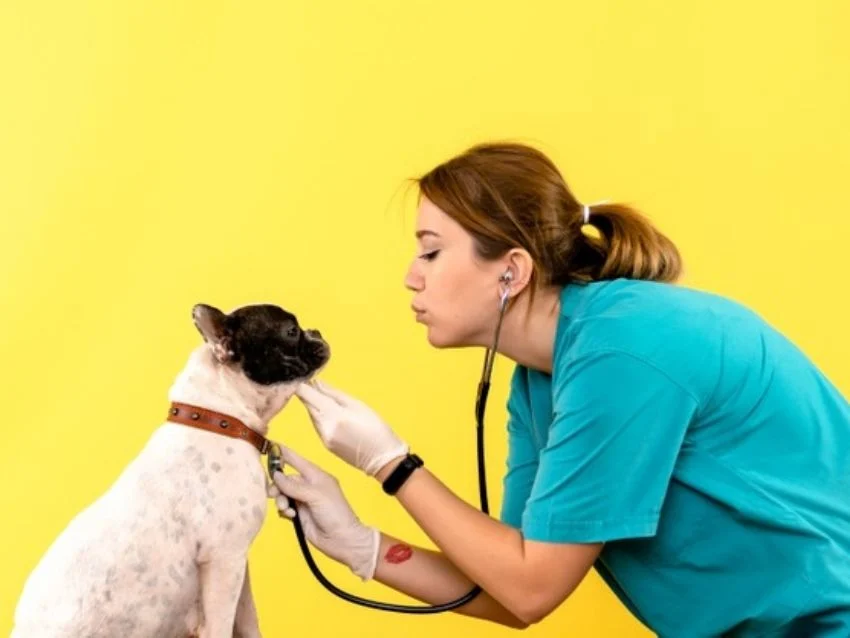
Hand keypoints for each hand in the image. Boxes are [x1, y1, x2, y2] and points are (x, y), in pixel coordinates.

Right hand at [268, 445, 379, 580]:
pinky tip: (290, 516)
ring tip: (285, 508)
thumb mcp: (316, 495)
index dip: (283, 453)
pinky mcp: (299, 514)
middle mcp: (308, 486)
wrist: (342, 540)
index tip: (268, 445)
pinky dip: (283, 510)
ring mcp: (303, 500)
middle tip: (272, 493)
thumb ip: (294, 486)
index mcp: (316, 476)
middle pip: (285, 479)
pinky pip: (284, 507)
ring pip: (283, 494)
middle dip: (277, 485)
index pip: (296, 460)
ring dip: (280, 499)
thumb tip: (276, 475)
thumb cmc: (335, 513)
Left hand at [294, 379, 408, 476]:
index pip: (307, 395)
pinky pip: (317, 425)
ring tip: (324, 396)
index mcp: (333, 415)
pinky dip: (320, 416)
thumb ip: (335, 394)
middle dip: (307, 393)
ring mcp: (323, 438)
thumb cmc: (376, 430)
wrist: (382, 460)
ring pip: (312, 415)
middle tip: (312, 382)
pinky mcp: (325, 444)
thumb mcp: (359, 405)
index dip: (303, 384)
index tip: (304, 377)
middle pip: (307, 405)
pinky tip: (329, 413)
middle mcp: (324, 427)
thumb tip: (317, 383)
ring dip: (314, 404)